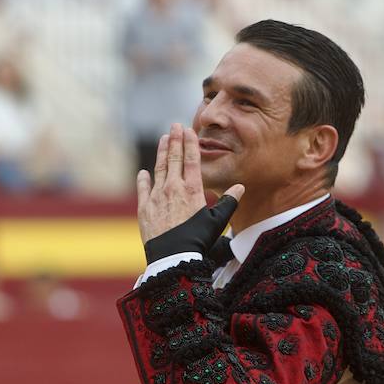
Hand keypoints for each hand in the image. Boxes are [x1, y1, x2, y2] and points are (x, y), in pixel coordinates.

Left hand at [136, 123, 243, 262]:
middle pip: (174, 159)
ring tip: (163, 139)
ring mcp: (157, 197)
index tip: (188, 130)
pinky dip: (144, 179)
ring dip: (161, 153)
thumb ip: (228, 202)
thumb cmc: (197, 240)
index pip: (191, 160)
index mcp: (192, 190)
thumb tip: (240, 187)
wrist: (173, 257)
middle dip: (174, 140)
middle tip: (174, 126)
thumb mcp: (217, 222)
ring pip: (159, 169)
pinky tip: (144, 172)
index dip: (189, 143)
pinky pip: (144, 189)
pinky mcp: (144, 208)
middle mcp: (173, 188)